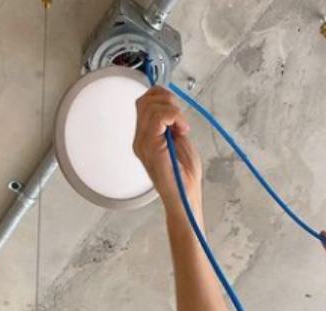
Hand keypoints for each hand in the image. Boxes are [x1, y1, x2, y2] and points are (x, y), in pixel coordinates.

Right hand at [134, 87, 202, 215]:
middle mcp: (140, 140)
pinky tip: (182, 129)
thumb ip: (171, 124)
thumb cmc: (184, 175)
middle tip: (181, 119)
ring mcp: (143, 143)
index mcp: (145, 138)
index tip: (178, 114)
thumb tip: (171, 106)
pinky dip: (174, 116)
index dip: (162, 98)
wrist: (186, 197)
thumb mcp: (178, 140)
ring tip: (182, 127)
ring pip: (151, 105)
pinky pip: (159, 117)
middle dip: (167, 101)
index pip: (144, 103)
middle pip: (145, 101)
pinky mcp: (151, 147)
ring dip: (173, 110)